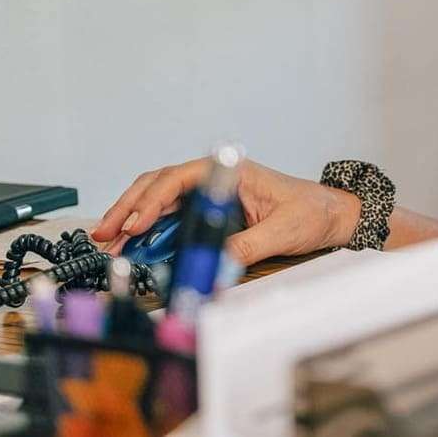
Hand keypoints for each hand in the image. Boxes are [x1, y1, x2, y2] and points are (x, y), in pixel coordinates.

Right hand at [89, 157, 359, 266]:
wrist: (333, 215)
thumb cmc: (313, 211)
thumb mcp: (281, 231)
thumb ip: (247, 247)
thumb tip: (215, 266)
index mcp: (231, 171)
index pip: (179, 177)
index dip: (151, 200)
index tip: (134, 225)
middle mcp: (216, 178)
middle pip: (160, 185)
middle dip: (128, 207)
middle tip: (104, 233)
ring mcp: (212, 194)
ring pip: (161, 199)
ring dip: (133, 218)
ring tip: (110, 241)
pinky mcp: (213, 212)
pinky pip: (174, 216)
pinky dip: (151, 229)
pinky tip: (136, 245)